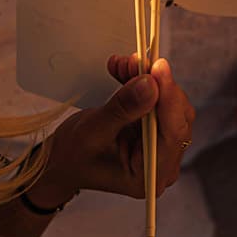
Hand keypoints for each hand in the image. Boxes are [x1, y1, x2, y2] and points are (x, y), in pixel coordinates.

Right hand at [30, 55, 194, 204]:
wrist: (62, 161)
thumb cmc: (73, 158)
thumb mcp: (92, 133)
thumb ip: (123, 109)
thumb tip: (150, 85)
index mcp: (149, 176)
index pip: (172, 134)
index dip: (168, 98)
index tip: (160, 68)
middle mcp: (161, 162)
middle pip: (174, 115)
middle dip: (155, 83)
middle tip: (135, 60)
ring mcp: (159, 144)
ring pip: (166, 102)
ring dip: (146, 78)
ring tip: (123, 63)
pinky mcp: (153, 128)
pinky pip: (156, 98)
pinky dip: (141, 81)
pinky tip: (123, 69)